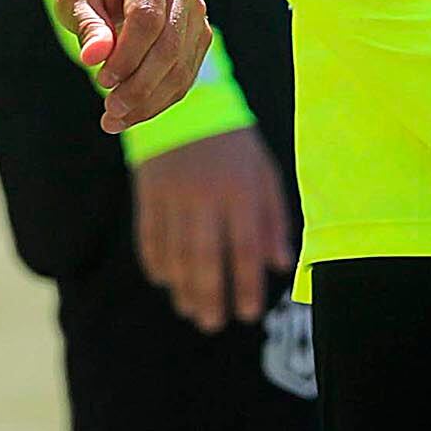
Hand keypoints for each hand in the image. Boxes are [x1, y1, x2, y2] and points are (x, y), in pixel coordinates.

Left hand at [54, 0, 209, 137]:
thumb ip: (86, 24)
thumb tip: (94, 58)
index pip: (147, 17)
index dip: (127, 55)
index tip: (101, 80)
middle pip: (169, 46)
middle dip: (139, 86)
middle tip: (110, 111)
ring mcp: (196, 10)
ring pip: (181, 66)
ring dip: (150, 101)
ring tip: (115, 119)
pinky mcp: (198, 34)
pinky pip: (185, 74)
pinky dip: (159, 99)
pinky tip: (132, 114)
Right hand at [134, 125, 293, 331]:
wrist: (187, 106)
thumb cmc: (235, 147)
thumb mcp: (264, 175)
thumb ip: (273, 220)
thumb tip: (281, 265)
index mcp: (239, 190)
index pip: (244, 246)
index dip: (246, 283)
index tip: (248, 313)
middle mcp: (204, 195)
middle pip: (204, 256)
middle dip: (208, 295)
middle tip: (212, 324)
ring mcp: (173, 195)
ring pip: (175, 251)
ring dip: (182, 286)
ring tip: (190, 310)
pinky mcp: (149, 193)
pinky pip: (149, 235)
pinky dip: (156, 262)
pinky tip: (165, 281)